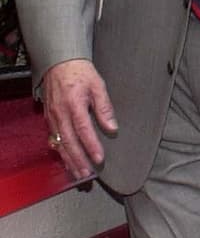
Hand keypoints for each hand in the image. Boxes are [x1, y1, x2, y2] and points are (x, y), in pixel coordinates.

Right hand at [42, 58, 116, 181]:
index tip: (99, 158)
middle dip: (78, 159)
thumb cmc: (81, 74)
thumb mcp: (98, 86)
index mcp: (74, 105)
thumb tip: (112, 128)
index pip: (83, 130)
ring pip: (59, 143)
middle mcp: (60, 114)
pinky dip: (60, 151)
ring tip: (78, 173)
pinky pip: (53, 138)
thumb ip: (105, 108)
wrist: (60, 63)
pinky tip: (66, 160)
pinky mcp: (49, 118)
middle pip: (69, 141)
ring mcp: (53, 117)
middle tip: (87, 174)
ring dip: (69, 159)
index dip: (91, 146)